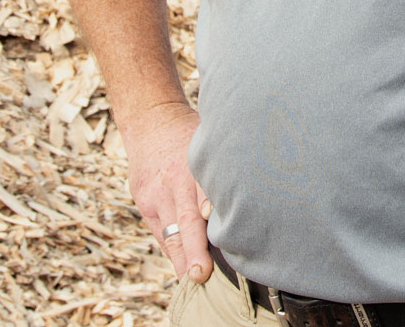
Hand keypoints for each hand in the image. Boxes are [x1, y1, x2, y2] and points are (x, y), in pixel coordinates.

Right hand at [122, 102, 212, 282]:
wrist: (150, 122)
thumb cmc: (193, 135)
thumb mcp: (210, 141)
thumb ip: (227, 167)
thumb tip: (259, 194)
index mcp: (196, 162)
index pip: (207, 190)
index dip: (214, 210)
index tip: (226, 235)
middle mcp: (175, 181)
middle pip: (186, 219)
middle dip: (194, 249)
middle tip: (201, 274)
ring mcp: (156, 194)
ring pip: (170, 232)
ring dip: (182, 259)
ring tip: (192, 282)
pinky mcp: (145, 204)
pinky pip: (161, 233)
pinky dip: (173, 252)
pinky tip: (183, 271)